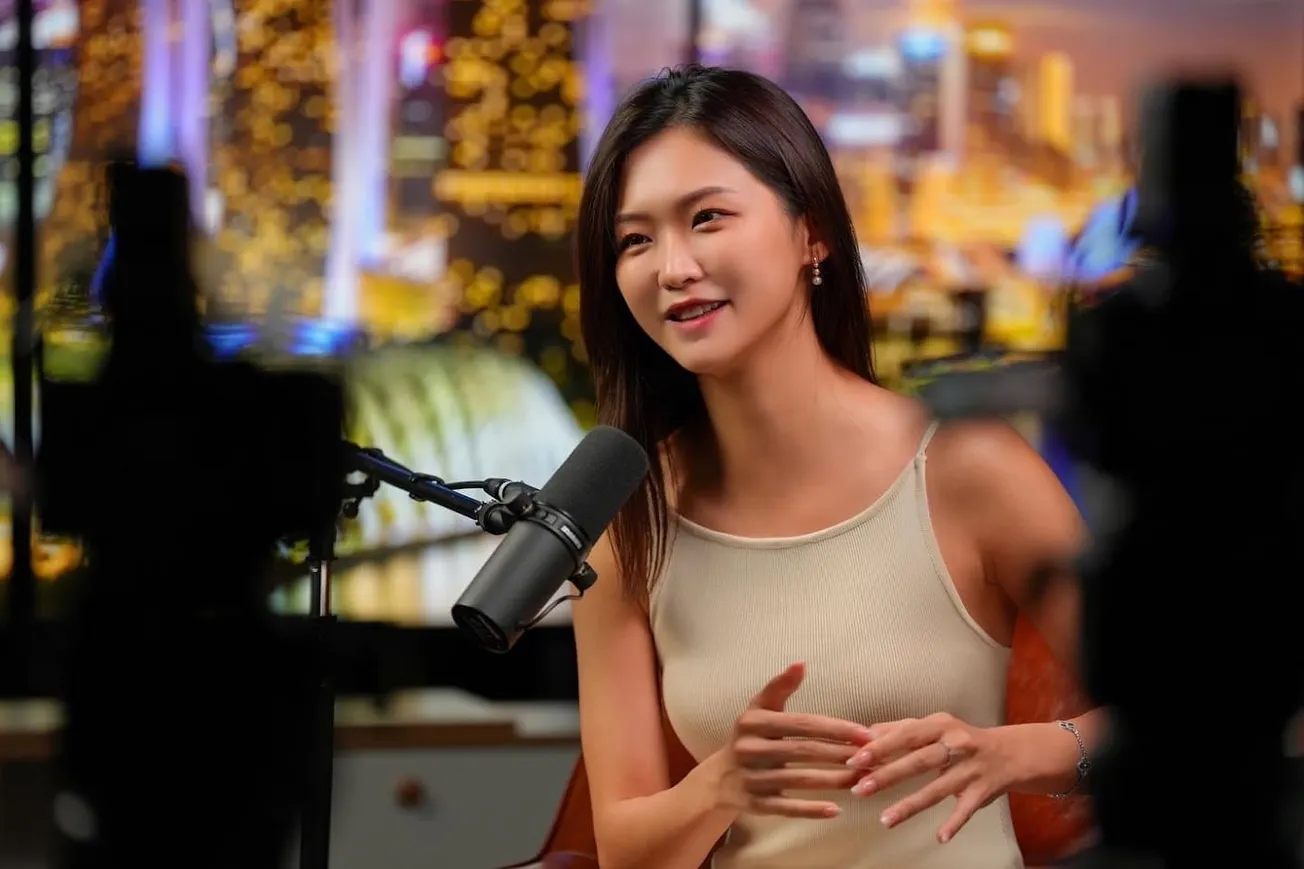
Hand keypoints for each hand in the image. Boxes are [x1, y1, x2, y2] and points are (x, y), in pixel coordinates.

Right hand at [716, 662, 871, 818]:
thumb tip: (801, 663)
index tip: (865, 733)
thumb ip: (780, 686)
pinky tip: (836, 810)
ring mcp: (752, 778)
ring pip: (800, 780)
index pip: (802, 724)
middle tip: (871, 757)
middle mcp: (750, 749)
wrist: (719, 778)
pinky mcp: (755, 804)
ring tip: (863, 779)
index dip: (835, 728)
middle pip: (804, 751)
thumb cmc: (749, 736)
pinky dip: (811, 810)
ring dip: (834, 780)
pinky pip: (787, 808)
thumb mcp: (759, 708)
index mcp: (753, 722)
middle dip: (840, 754)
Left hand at [844, 713, 1018, 843]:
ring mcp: (970, 769)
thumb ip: (900, 729)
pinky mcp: (983, 791)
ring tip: (885, 820)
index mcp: (940, 725)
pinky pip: (966, 809)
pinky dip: (955, 823)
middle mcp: (956, 744)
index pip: (906, 734)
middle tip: (860, 788)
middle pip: (919, 761)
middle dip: (888, 775)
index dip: (881, 746)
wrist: (1010, 753)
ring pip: (937, 789)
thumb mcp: (934, 727)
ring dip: (910, 805)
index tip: (855, 758)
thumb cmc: (961, 739)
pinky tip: (940, 837)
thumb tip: (864, 733)